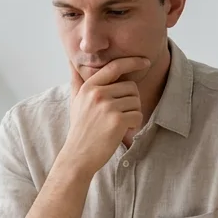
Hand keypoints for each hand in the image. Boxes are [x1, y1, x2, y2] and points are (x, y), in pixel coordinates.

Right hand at [60, 57, 150, 174]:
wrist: (78, 156)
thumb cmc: (80, 129)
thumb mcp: (75, 101)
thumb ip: (77, 81)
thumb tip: (71, 61)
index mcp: (89, 87)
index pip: (114, 67)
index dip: (132, 61)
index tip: (146, 61)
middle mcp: (97, 94)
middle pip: (131, 87)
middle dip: (131, 101)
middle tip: (121, 114)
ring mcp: (107, 107)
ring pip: (136, 101)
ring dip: (133, 113)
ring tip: (119, 124)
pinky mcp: (117, 120)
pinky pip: (138, 115)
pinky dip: (134, 125)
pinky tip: (122, 131)